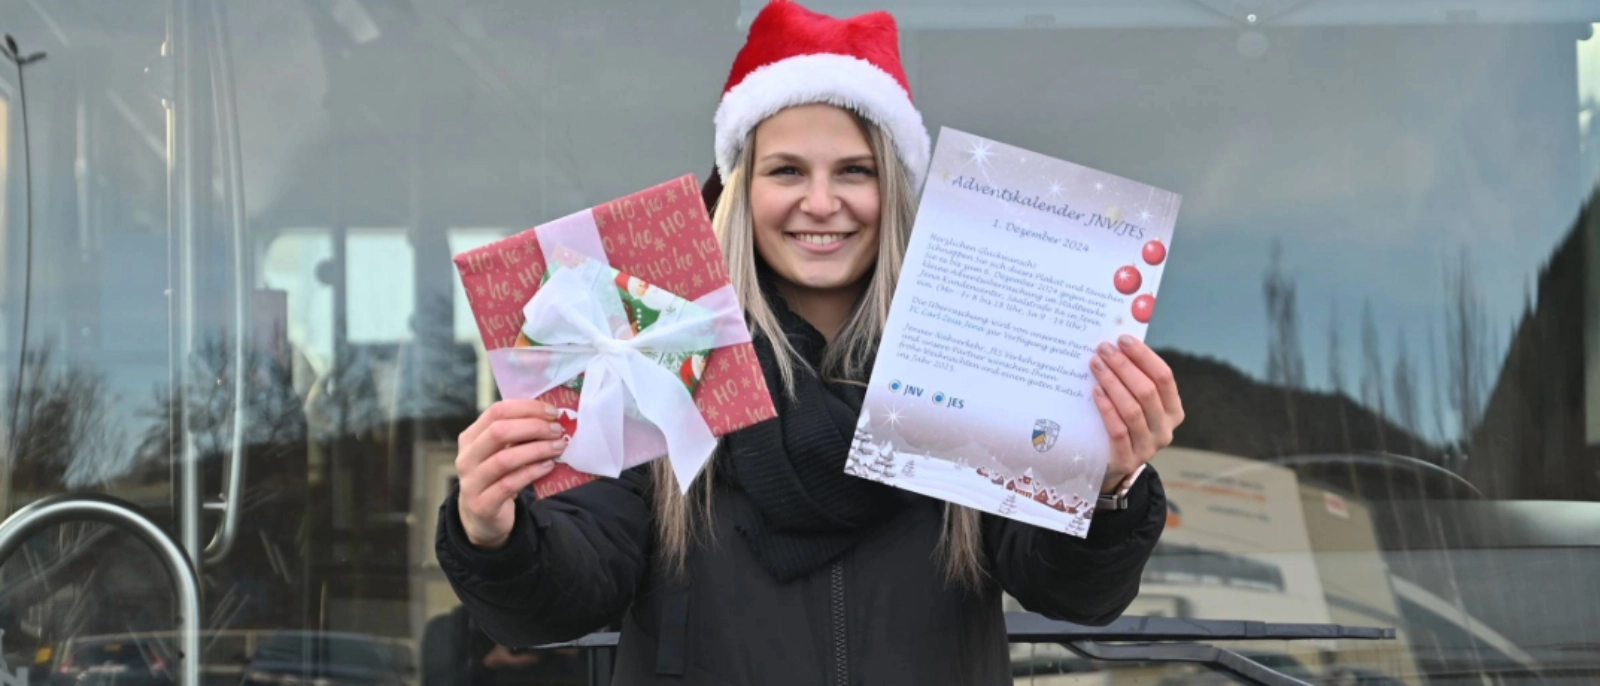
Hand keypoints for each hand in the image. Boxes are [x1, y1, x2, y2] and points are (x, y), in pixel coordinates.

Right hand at [455, 399, 569, 549]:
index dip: (526, 408)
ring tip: (558, 447)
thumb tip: (551, 417)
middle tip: (557, 430)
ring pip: (505, 459)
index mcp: (471, 437)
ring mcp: (471, 482)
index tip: (552, 412)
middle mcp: (467, 457)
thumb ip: (518, 435)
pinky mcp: (483, 504)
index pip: (496, 411)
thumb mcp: (501, 451)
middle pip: (498, 431)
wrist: (482, 516)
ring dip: (537, 450)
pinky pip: (510, 484)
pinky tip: (548, 466)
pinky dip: (532, 472)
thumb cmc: (497, 476)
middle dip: (533, 427)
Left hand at [1089, 335, 1183, 493]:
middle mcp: (1165, 430)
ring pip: (1132, 409)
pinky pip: (1117, 430)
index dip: (1144, 357)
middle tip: (1104, 350)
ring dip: (1113, 383)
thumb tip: (1117, 345)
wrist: (1110, 466)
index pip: (1164, 378)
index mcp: (1173, 411)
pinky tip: (1095, 392)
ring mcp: (1148, 447)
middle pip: (1147, 391)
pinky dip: (1106, 408)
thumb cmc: (1122, 423)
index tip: (1123, 339)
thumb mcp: (1134, 402)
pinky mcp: (1127, 460)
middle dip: (1124, 366)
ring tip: (1096, 365)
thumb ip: (1132, 379)